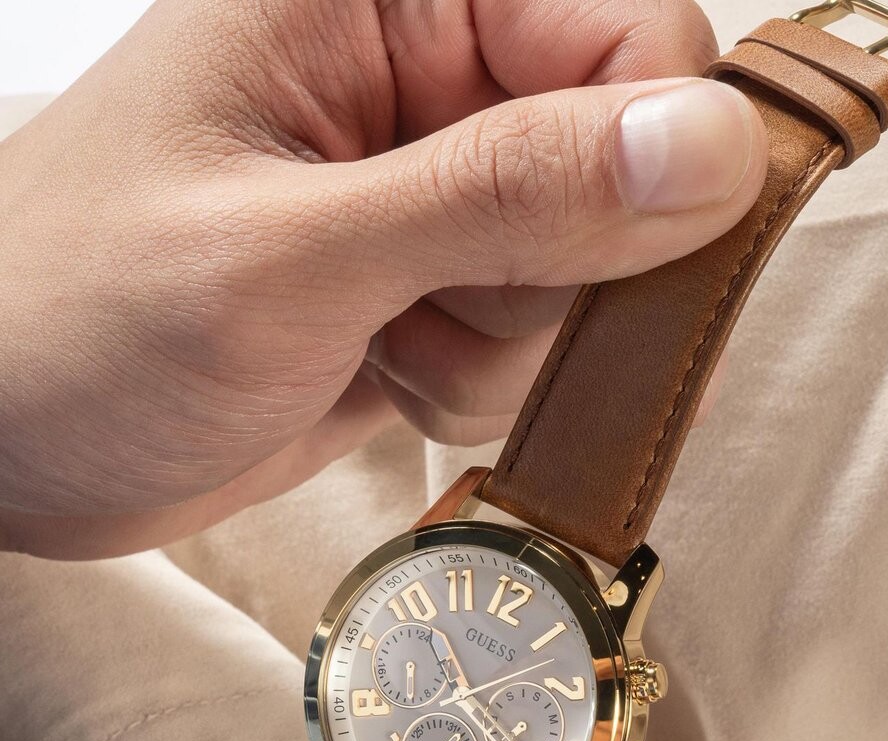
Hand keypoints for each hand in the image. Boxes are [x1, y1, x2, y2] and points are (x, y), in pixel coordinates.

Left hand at [0, 0, 765, 557]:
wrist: (6, 443)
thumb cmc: (81, 319)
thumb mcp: (291, 257)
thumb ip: (502, 196)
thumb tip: (708, 150)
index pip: (633, 28)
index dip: (649, 153)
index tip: (590, 258)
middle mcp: (424, 74)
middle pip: (629, 163)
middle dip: (558, 275)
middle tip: (431, 307)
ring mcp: (432, 188)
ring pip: (592, 271)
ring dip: (506, 347)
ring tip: (375, 345)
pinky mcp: (431, 284)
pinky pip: (536, 341)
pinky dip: (476, 384)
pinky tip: (378, 374)